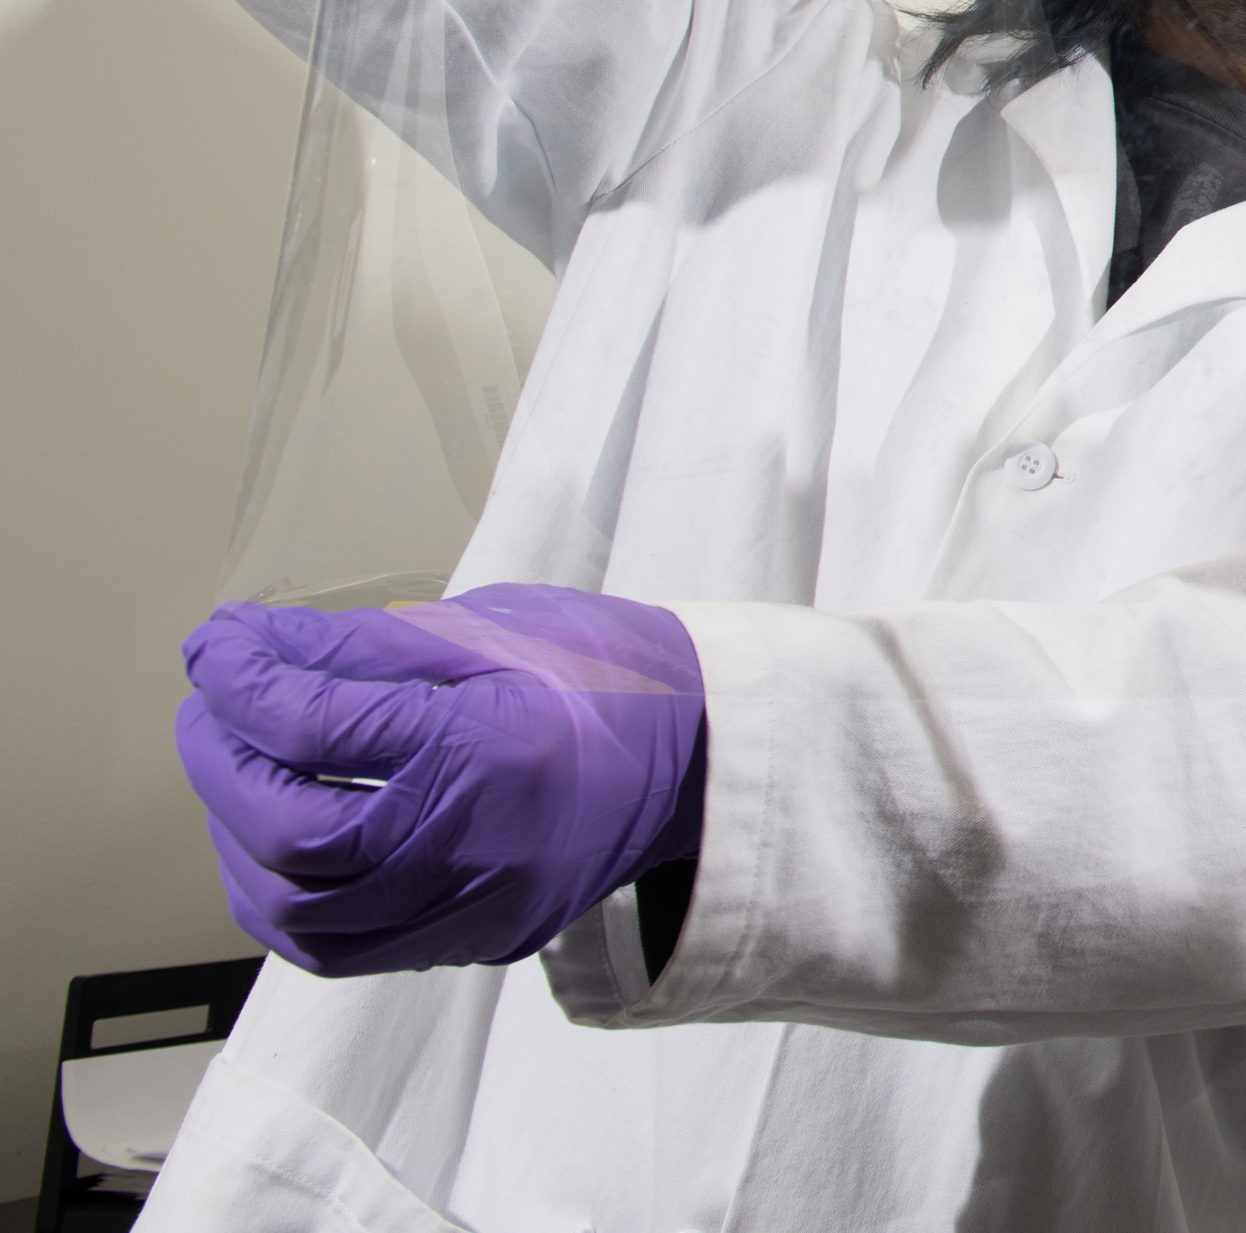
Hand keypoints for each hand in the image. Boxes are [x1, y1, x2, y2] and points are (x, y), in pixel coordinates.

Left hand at [176, 583, 705, 977]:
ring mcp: (476, 905)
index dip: (242, 680)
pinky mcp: (475, 939)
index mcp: (489, 744)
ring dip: (241, 844)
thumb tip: (244, 649)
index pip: (317, 724)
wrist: (704, 754)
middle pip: (294, 833)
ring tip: (240, 779)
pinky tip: (282, 846)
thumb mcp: (492, 628)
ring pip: (300, 912)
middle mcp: (478, 841)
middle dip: (223, 768)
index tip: (215, 645)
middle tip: (211, 713)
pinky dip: (285, 901)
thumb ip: (362, 646)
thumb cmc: (610, 674)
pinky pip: (341, 949)